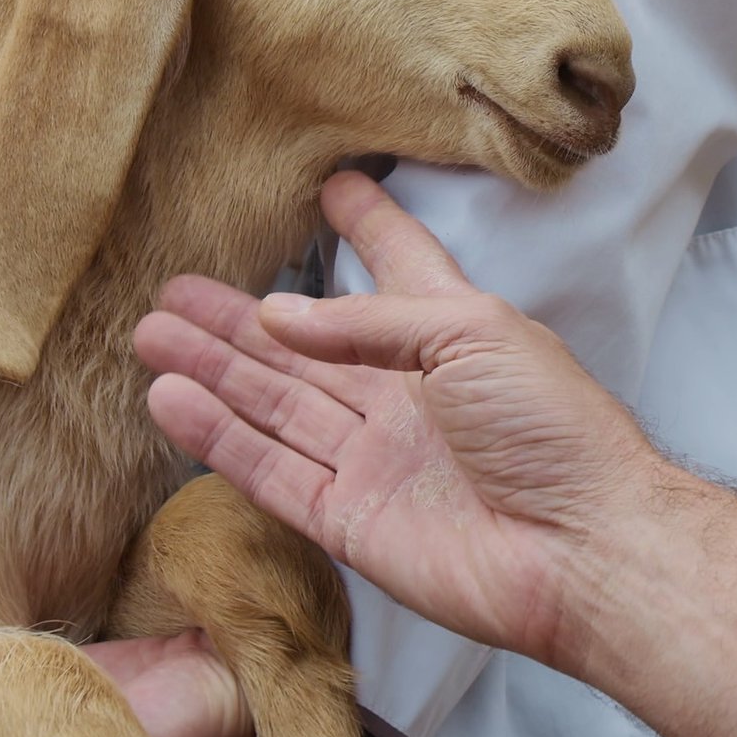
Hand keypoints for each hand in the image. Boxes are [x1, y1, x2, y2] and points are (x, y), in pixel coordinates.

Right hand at [135, 170, 662, 668]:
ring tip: (149, 335)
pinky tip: (171, 400)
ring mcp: (370, 461)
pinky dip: (218, 437)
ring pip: (272, 406)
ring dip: (212, 370)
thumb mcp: (471, 332)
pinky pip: (268, 472)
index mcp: (448, 338)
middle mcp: (401, 396)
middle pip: (302, 349)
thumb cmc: (554, 428)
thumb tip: (274, 315)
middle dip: (237, 318)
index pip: (397, 269)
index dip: (368, 229)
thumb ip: (368, 321)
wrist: (586, 550)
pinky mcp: (345, 522)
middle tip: (173, 289)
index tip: (334, 187)